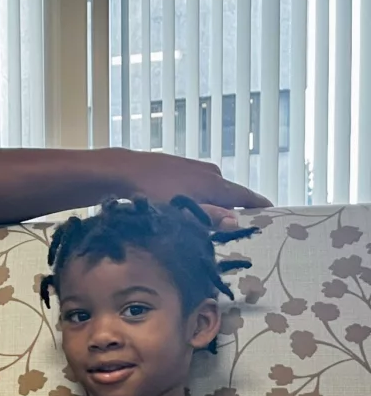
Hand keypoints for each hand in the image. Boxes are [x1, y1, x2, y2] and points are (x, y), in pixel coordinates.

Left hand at [105, 149, 271, 229]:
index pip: (245, 196)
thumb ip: (208, 217)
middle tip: (245, 227)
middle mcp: (209, 172)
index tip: (274, 216)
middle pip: (231, 194)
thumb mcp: (180, 210)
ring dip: (217, 203)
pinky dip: (203, 196)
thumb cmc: (150, 193)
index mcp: (214, 183)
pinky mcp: (180, 167)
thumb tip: (237, 222)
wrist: (121, 171)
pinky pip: (200, 185)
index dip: (260, 207)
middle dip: (237, 209)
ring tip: (219, 221)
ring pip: (214, 189)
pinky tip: (196, 206)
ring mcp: (194, 167)